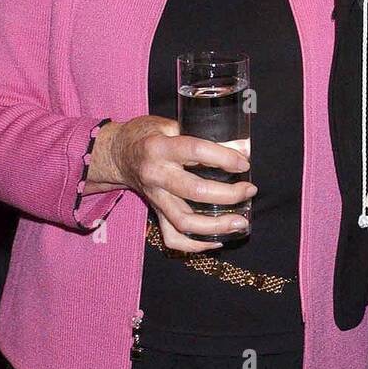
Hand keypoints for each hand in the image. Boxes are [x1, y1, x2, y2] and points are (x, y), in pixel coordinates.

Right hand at [87, 116, 257, 254]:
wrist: (117, 154)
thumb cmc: (147, 134)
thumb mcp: (170, 124)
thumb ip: (203, 134)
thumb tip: (243, 147)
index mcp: (160, 148)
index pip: (195, 151)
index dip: (223, 157)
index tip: (244, 163)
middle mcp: (156, 175)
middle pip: (194, 191)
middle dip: (228, 195)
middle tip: (249, 190)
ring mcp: (155, 198)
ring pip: (185, 222)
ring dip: (216, 226)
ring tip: (241, 223)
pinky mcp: (155, 213)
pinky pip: (173, 238)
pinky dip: (196, 244)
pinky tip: (218, 240)